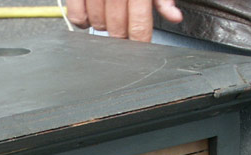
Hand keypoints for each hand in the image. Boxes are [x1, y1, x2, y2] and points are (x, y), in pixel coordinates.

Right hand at [65, 0, 182, 41]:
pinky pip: (76, 17)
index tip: (140, 45)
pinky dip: (83, 20)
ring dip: (104, 25)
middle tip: (125, 27)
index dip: (139, 41)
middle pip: (117, 30)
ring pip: (97, 25)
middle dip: (122, 34)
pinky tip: (91, 12)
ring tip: (110, 13)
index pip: (139, 26)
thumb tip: (174, 16)